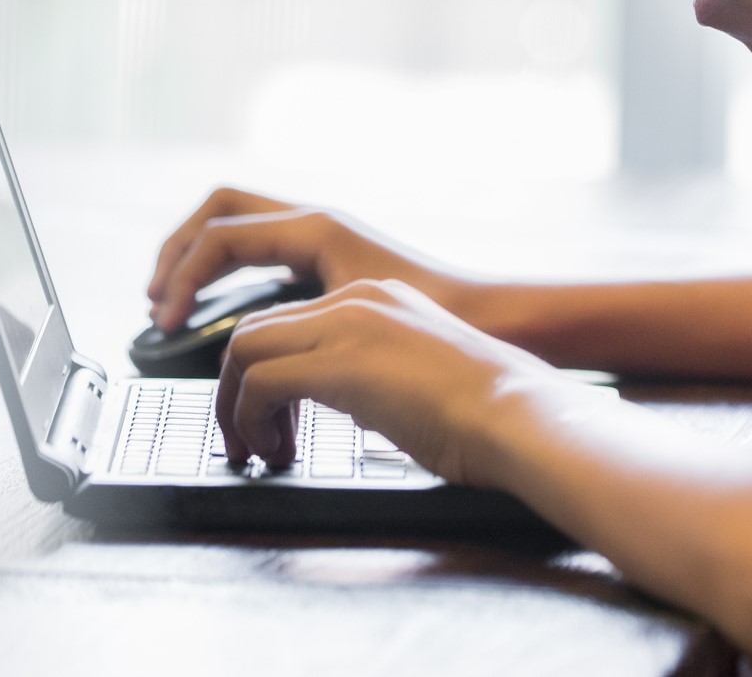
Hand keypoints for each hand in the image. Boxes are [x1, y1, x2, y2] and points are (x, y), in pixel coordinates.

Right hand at [146, 186, 466, 331]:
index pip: (220, 238)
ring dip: (201, 258)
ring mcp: (327, 238)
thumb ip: (293, 333)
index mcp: (317, 229)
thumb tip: (246, 357)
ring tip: (176, 304)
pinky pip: (266, 249)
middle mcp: (318, 223)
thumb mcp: (354, 318)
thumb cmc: (438, 317)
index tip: (167, 324)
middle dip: (178, 251)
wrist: (494, 318)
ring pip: (241, 226)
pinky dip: (234, 272)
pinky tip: (230, 311)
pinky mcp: (335, 261)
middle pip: (220, 212)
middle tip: (157, 301)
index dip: (181, 280)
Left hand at [213, 278, 581, 481]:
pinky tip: (277, 454)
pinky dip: (250, 422)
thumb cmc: (488, 413)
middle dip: (234, 391)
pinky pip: (258, 383)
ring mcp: (347, 323)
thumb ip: (381, 376)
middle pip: (255, 331)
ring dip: (234, 408)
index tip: (271, 421)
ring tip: (257, 452)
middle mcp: (358, 298)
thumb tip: (358, 406)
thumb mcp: (423, 377)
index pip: (291, 322)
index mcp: (380, 299)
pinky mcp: (339, 361)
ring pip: (244, 349)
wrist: (517, 415)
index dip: (266, 375)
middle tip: (249, 442)